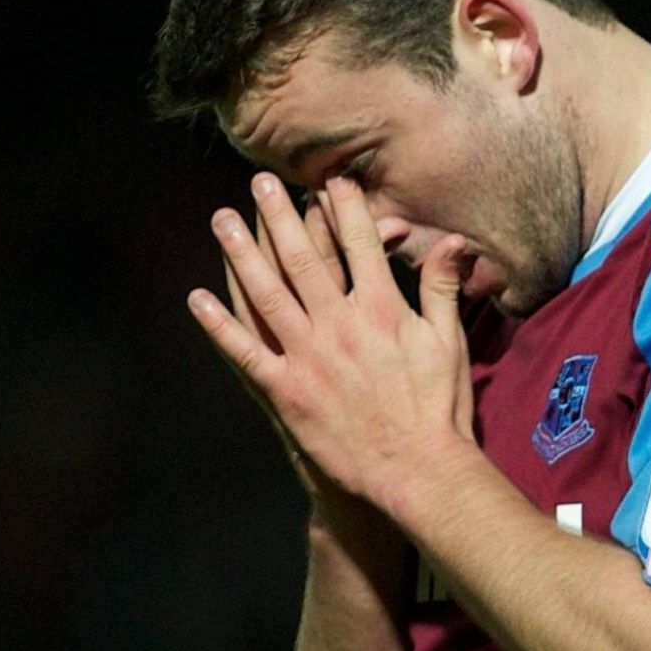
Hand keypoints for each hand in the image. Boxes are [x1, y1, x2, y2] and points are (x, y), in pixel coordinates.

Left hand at [190, 172, 475, 515]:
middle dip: (279, 215)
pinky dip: (218, 325)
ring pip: (266, 293)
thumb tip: (453, 240)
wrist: (419, 471)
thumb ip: (442, 286)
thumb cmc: (439, 407)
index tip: (324, 179)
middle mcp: (339, 324)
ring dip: (240, 254)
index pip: (357, 241)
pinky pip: (244, 353)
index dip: (340, 206)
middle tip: (259, 182)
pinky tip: (197, 299)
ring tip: (222, 220)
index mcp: (380, 308)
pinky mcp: (286, 392)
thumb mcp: (448, 340)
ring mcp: (308, 358)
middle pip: (303, 256)